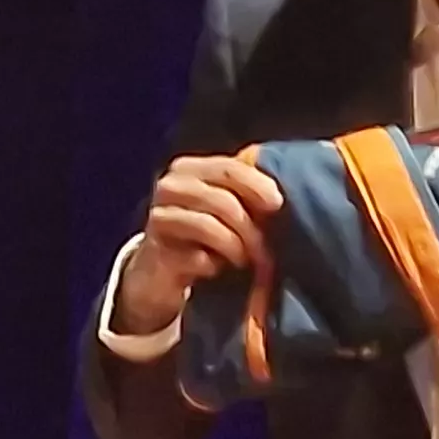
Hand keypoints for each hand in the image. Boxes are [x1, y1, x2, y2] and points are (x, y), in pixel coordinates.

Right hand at [110, 155, 284, 333]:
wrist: (160, 270)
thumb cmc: (203, 233)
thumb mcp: (226, 206)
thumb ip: (247, 191)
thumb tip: (282, 190)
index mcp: (188, 169)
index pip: (228, 168)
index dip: (256, 185)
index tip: (277, 204)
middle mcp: (170, 187)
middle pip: (221, 200)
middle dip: (250, 227)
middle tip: (265, 251)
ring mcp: (159, 218)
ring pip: (208, 226)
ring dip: (235, 248)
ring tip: (246, 262)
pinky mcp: (155, 251)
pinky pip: (195, 257)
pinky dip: (213, 266)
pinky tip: (217, 270)